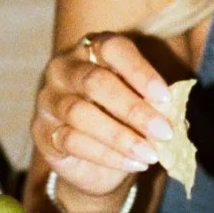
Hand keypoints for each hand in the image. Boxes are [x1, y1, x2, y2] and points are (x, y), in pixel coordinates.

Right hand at [32, 31, 177, 200]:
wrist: (95, 161)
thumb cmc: (122, 119)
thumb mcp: (142, 104)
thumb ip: (153, 101)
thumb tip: (173, 111)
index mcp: (91, 48)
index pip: (112, 48)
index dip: (140, 71)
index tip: (165, 96)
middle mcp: (64, 68)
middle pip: (95, 82)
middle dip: (133, 109)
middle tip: (164, 131)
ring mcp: (48, 99)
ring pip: (79, 114)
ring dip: (121, 136)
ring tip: (151, 154)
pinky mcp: (41, 132)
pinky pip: (71, 141)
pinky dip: (107, 155)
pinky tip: (133, 164)